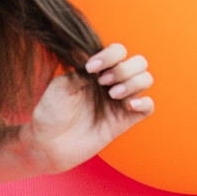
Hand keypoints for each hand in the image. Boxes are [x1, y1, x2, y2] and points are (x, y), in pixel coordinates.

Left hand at [25, 43, 153, 172]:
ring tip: (112, 94)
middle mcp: (111, 83)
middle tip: (103, 83)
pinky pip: (148, 108)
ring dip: (133, 82)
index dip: (110, 55)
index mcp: (97, 71)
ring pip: (146, 80)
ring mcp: (119, 102)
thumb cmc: (51, 113)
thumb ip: (81, 72)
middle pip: (139, 62)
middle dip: (124, 68)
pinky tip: (129, 105)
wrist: (48, 144)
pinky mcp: (123, 121)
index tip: (91, 68)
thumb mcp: (60, 86)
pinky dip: (145, 103)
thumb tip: (98, 65)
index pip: (118, 51)